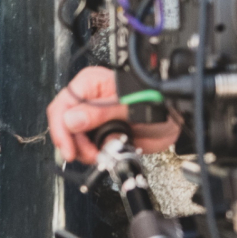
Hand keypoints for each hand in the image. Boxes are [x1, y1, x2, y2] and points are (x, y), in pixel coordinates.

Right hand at [46, 67, 180, 163]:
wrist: (174, 120)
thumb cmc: (158, 102)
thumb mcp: (130, 106)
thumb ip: (101, 112)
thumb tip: (72, 120)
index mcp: (92, 83)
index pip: (62, 106)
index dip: (62, 130)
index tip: (70, 148)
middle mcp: (89, 100)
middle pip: (65, 126)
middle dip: (76, 144)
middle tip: (92, 154)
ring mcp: (93, 117)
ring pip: (74, 139)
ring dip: (86, 150)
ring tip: (104, 152)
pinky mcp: (100, 132)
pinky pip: (86, 147)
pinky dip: (94, 153)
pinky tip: (106, 152)